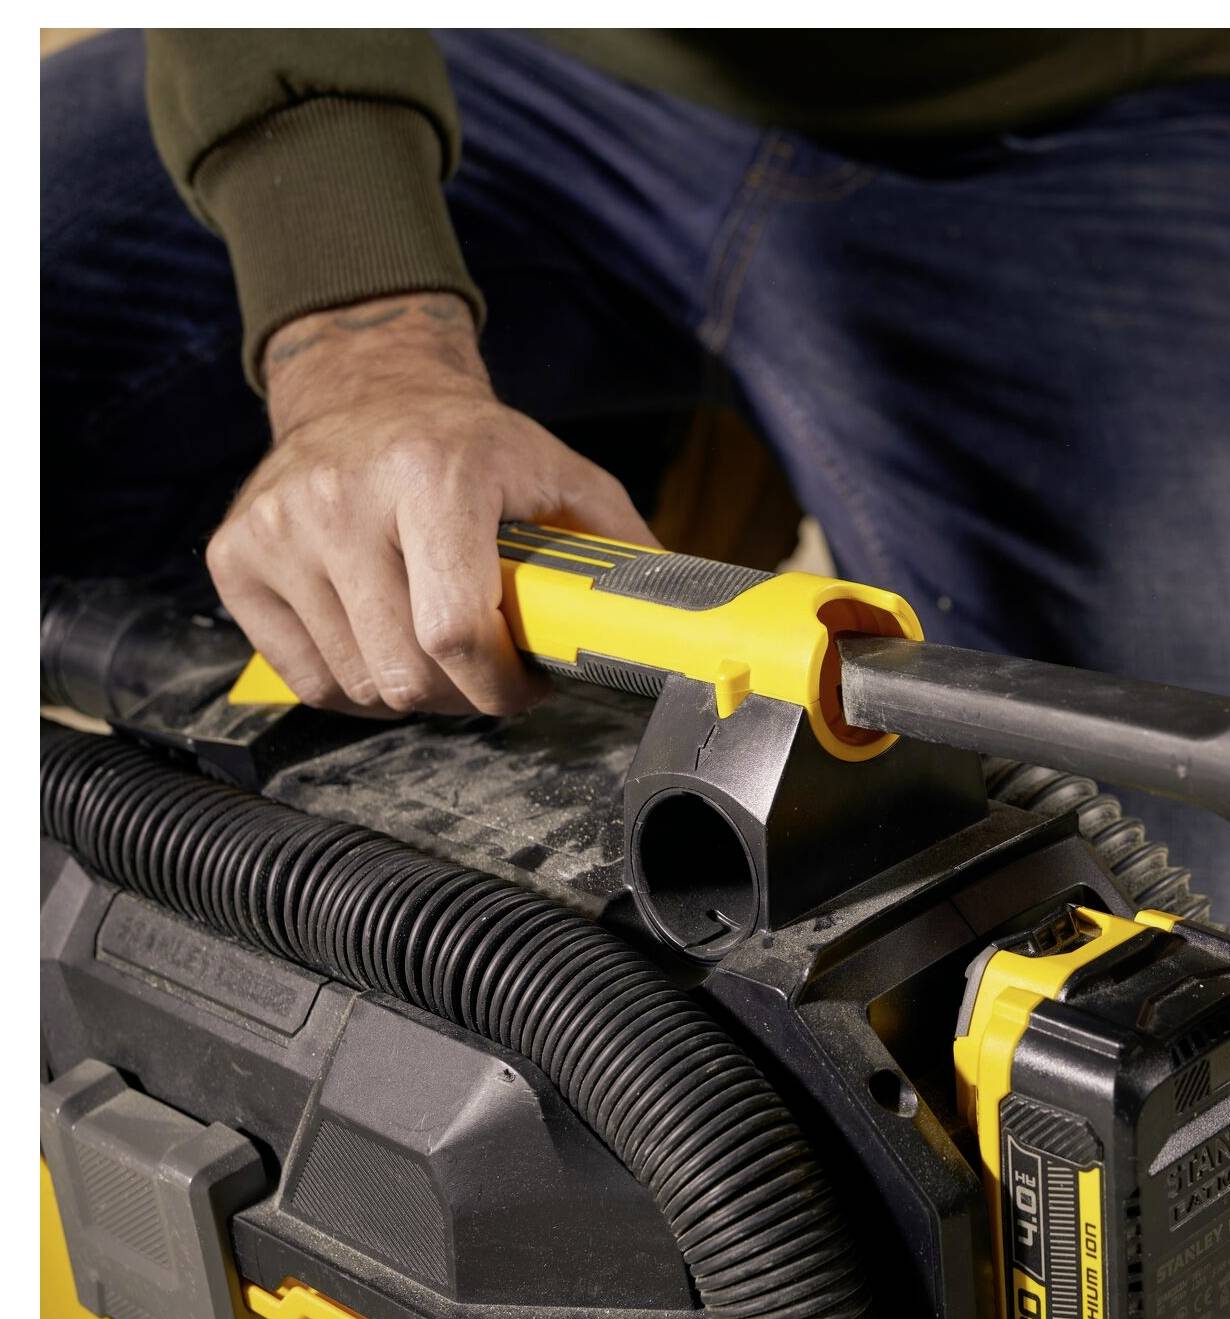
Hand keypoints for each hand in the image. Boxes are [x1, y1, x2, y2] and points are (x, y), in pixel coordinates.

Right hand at [207, 292, 656, 716]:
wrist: (367, 388)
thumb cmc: (476, 446)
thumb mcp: (563, 474)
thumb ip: (618, 547)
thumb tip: (670, 619)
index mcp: (433, 472)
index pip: (454, 630)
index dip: (499, 685)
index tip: (525, 684)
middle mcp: (343, 495)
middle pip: (403, 671)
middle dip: (462, 696)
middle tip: (488, 675)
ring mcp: (279, 527)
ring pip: (354, 684)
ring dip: (410, 692)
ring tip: (439, 654)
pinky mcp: (235, 555)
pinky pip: (302, 676)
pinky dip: (352, 685)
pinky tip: (384, 646)